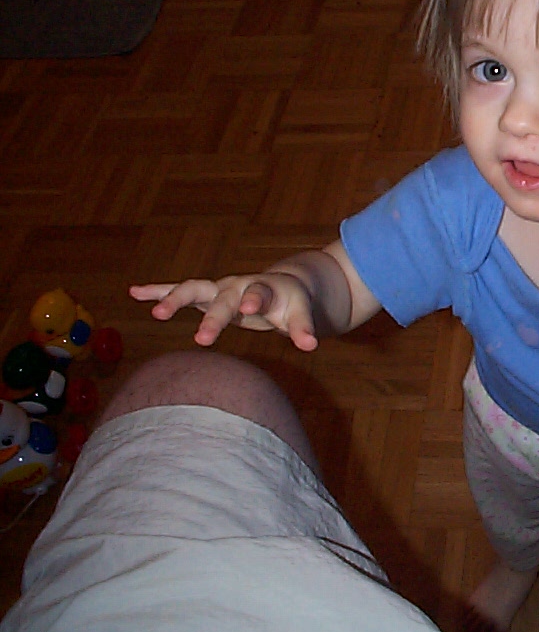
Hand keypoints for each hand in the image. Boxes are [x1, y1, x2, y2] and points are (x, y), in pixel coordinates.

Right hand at [129, 274, 319, 350]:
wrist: (283, 287)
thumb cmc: (291, 303)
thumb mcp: (300, 314)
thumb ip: (303, 328)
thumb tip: (312, 345)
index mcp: (263, 290)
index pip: (259, 293)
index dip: (255, 300)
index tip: (251, 308)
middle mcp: (238, 286)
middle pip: (223, 299)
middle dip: (213, 317)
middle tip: (202, 339)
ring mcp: (219, 289)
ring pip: (194, 289)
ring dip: (174, 298)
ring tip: (156, 313)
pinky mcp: (205, 294)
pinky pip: (178, 290)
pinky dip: (157, 291)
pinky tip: (134, 292)